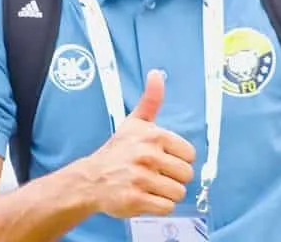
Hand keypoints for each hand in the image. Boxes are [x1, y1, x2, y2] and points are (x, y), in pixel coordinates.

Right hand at [79, 69, 196, 218]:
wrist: (91, 179)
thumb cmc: (117, 151)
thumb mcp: (134, 122)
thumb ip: (151, 99)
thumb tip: (157, 73)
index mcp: (153, 136)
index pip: (190, 154)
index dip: (178, 159)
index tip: (163, 159)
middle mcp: (148, 155)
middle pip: (186, 175)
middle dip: (173, 177)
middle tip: (156, 174)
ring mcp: (141, 179)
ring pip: (178, 193)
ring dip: (166, 193)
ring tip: (150, 186)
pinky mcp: (136, 200)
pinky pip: (166, 208)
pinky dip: (158, 206)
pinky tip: (145, 197)